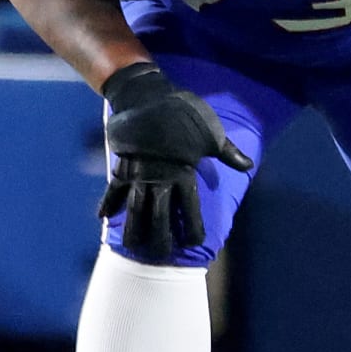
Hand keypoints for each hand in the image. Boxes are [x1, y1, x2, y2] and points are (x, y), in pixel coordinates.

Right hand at [98, 62, 251, 259]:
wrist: (146, 95)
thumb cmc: (182, 111)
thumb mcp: (211, 132)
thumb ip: (228, 153)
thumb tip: (249, 165)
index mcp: (183, 173)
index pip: (190, 209)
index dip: (193, 228)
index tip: (194, 243)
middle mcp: (160, 179)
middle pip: (159, 216)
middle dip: (161, 237)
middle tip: (161, 255)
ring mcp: (138, 174)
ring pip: (135, 209)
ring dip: (133, 229)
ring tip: (132, 247)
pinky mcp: (121, 165)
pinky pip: (113, 188)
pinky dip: (108, 202)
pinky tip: (102, 217)